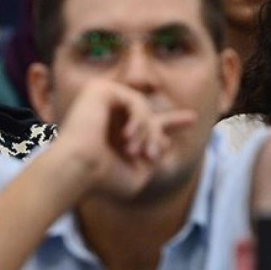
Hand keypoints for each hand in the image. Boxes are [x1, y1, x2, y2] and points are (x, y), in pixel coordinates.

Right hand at [53, 80, 196, 200]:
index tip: (192, 119)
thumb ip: (152, 158)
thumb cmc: (102, 179)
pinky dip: (139, 119)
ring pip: (144, 108)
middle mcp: (106, 114)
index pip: (147, 122)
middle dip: (160, 131)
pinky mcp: (98, 90)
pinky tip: (128, 137)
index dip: (171, 121)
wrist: (77, 170)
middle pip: (148, 111)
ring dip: (148, 132)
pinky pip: (135, 99)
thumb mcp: (137, 174)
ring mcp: (100, 99)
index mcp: (113, 132)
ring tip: (138, 152)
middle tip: (155, 154)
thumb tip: (165, 141)